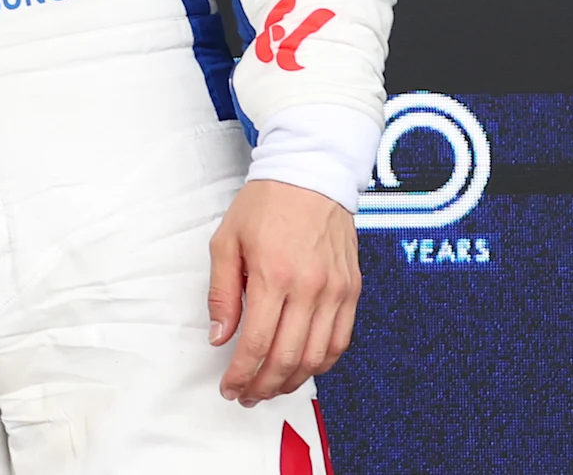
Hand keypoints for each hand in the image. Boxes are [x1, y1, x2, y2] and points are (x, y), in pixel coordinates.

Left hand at [207, 178, 360, 403]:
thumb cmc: (264, 205)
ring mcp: (336, 292)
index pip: (256, 343)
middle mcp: (310, 289)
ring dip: (293, 381)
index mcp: (273, 275)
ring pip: (318, 357)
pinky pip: (340, 341)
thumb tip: (220, 337)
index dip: (241, 373)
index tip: (230, 387)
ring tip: (270, 387)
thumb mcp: (226, 241)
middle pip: (288, 358)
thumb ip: (222, 293)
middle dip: (264, 385)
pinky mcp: (353, 291)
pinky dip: (322, 363)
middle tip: (247, 395)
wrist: (311, 176)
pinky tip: (302, 368)